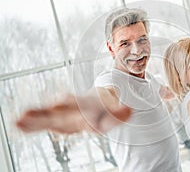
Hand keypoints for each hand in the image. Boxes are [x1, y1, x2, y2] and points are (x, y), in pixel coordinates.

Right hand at [16, 94, 130, 133]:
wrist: (94, 105)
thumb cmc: (103, 112)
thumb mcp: (114, 115)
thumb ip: (120, 114)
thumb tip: (130, 110)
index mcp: (85, 106)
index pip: (77, 105)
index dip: (68, 105)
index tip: (56, 104)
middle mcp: (71, 108)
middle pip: (57, 111)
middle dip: (45, 113)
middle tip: (27, 114)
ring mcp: (62, 114)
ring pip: (47, 116)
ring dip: (35, 119)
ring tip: (18, 121)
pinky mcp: (57, 122)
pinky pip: (43, 123)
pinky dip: (32, 125)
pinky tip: (19, 125)